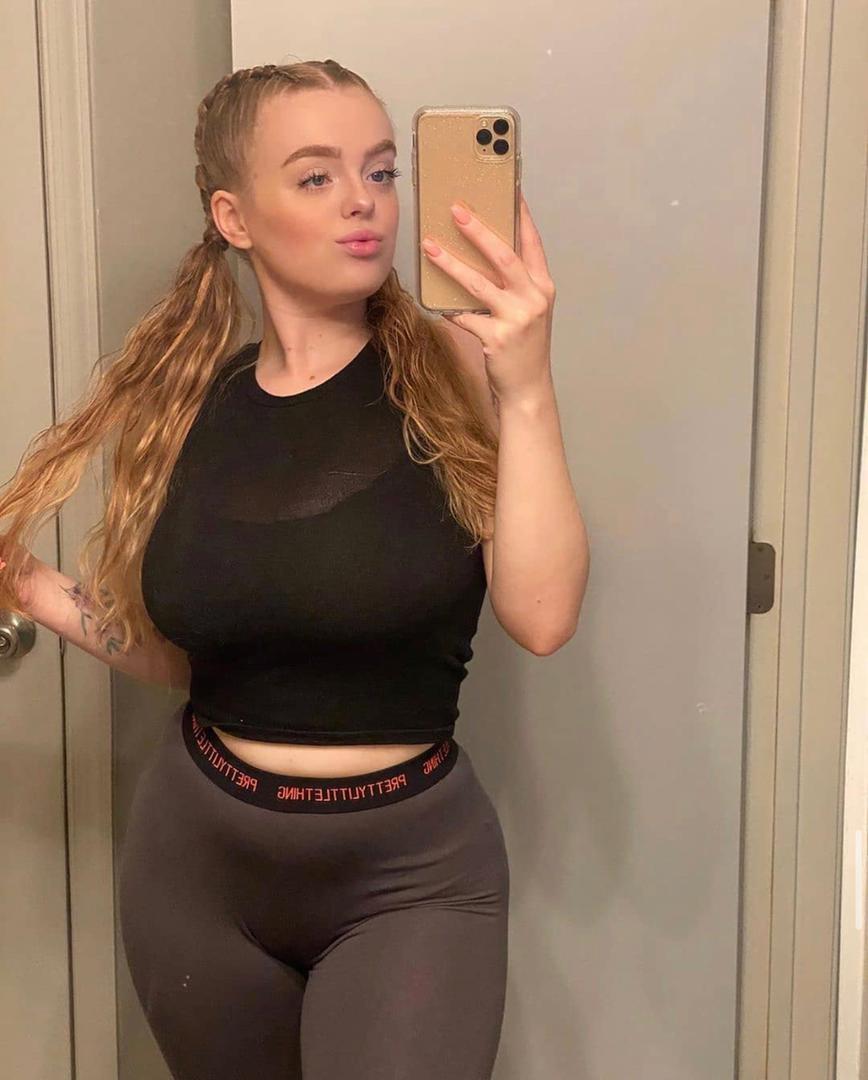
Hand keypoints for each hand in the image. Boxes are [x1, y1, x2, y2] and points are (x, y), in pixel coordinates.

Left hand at [420, 191, 556, 405]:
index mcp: (543, 286)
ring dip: (451, 263)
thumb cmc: (524, 345)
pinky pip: (465, 317)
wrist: (528, 387)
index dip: (520, 214)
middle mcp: (534, 298)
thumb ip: (514, 283)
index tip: (507, 189)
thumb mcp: (528, 310)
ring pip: (478, 283)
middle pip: (504, 255)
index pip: (531, 242)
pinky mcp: (497, 339)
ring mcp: (516, 319)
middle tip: (456, 210)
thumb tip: (481, 253)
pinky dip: (449, 308)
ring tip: (430, 246)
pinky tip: (434, 299)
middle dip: (478, 230)